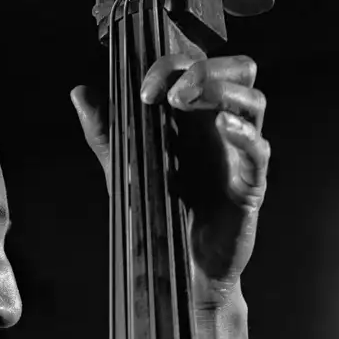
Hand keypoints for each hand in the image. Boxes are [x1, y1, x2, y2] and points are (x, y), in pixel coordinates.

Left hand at [71, 53, 268, 307]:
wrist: (175, 271)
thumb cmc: (156, 216)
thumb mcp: (123, 168)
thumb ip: (104, 130)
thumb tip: (78, 91)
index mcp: (194, 118)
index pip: (197, 67)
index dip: (172, 67)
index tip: (144, 91)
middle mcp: (220, 129)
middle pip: (239, 71)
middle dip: (205, 69)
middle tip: (171, 96)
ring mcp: (239, 155)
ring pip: (254, 101)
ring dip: (223, 90)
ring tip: (185, 104)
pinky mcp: (250, 187)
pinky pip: (260, 151)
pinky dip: (245, 133)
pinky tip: (224, 127)